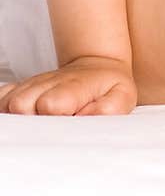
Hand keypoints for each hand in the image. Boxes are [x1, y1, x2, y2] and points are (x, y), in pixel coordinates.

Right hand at [0, 57, 136, 115]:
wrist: (97, 65)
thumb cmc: (108, 87)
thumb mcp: (122, 96)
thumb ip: (109, 108)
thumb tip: (85, 118)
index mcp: (72, 87)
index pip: (50, 104)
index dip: (54, 120)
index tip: (65, 124)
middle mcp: (46, 83)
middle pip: (20, 106)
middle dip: (31, 124)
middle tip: (49, 130)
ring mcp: (31, 84)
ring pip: (7, 104)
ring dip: (19, 119)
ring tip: (38, 126)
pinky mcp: (20, 87)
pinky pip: (1, 99)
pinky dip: (6, 111)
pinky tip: (23, 120)